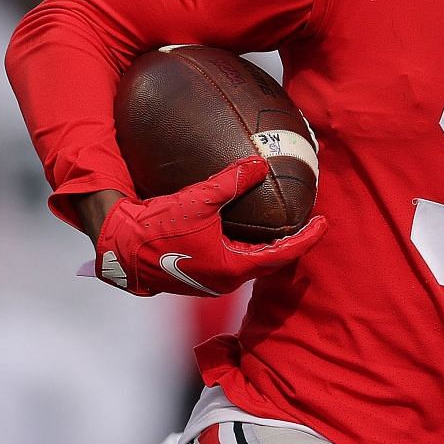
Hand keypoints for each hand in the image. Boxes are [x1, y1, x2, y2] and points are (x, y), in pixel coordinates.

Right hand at [92, 156, 324, 296]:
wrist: (119, 249)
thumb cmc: (158, 227)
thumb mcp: (198, 199)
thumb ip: (231, 180)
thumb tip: (260, 161)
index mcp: (233, 268)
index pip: (283, 255)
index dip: (307, 238)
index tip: (324, 223)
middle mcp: (226, 281)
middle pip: (270, 263)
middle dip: (291, 245)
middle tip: (308, 225)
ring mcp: (211, 282)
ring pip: (250, 264)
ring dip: (268, 248)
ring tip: (281, 227)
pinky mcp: (197, 276)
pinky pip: (233, 262)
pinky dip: (247, 248)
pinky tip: (243, 231)